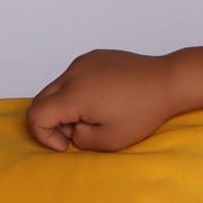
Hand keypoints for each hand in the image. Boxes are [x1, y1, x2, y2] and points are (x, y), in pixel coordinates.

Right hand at [27, 50, 182, 151]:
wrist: (166, 82)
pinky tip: (103, 100)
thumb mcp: (109, 141)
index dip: (44, 136)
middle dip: (52, 122)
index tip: (66, 145)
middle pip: (41, 100)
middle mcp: (72, 74)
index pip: (35, 115)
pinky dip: (78, 92)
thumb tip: (72, 130)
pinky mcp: (93, 57)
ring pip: (56, 88)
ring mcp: (82, 62)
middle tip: (79, 133)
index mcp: (73, 95)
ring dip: (66, 107)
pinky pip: (73, 77)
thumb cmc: (142, 112)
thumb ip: (80, 140)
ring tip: (95, 115)